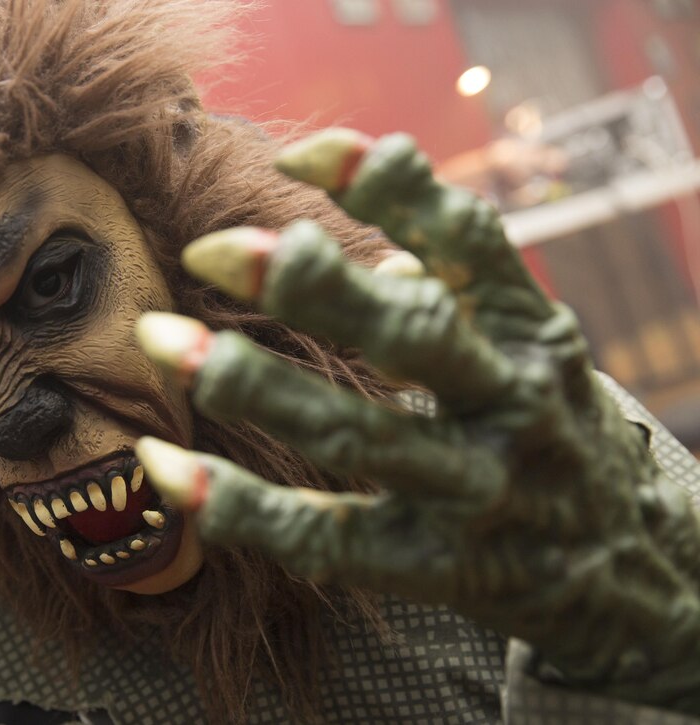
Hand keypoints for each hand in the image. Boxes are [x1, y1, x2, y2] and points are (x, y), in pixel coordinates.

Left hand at [134, 129, 699, 712]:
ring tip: (162, 339)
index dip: (384, 185)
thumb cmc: (553, 430)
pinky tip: (166, 465)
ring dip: (250, 384)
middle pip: (410, 333)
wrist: (635, 568)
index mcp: (531, 330)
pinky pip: (325, 534)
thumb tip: (392, 240)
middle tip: (211, 251)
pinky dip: (240, 504)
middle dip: (308, 285)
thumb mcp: (532, 349)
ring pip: (355, 434)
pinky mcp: (439, 566)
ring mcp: (477, 491)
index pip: (466, 236)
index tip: (294, 155)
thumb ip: (465, 292)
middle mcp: (513, 403)